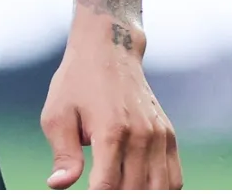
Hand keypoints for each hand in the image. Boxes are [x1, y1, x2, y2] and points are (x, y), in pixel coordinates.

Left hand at [41, 18, 180, 189]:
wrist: (110, 50)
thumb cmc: (77, 83)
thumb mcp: (57, 115)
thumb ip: (63, 155)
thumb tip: (58, 185)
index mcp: (111, 131)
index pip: (107, 185)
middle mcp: (141, 135)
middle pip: (134, 190)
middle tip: (99, 191)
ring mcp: (159, 136)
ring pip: (160, 189)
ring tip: (119, 189)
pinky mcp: (168, 136)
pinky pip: (174, 178)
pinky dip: (160, 190)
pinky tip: (140, 187)